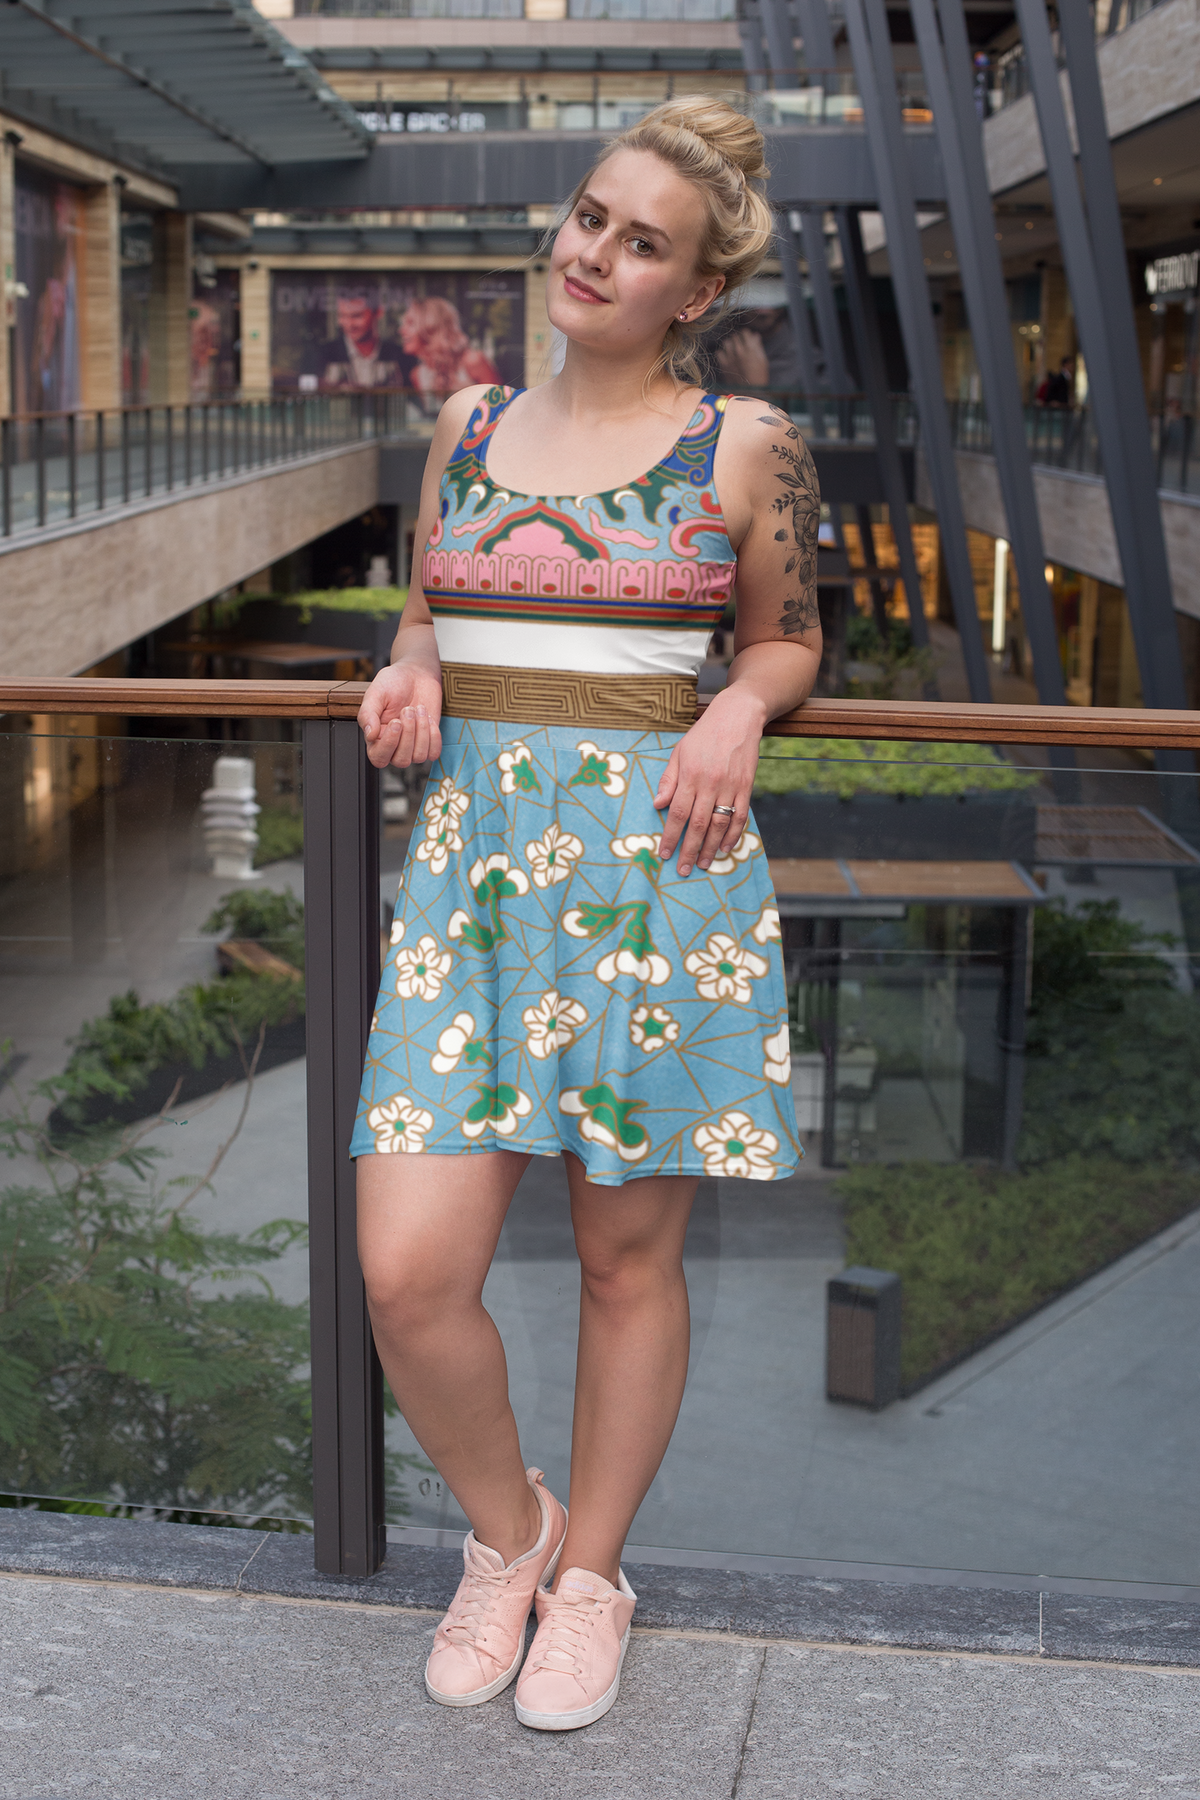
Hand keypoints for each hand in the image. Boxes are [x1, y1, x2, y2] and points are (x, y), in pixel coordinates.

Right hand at [358, 659, 442, 768]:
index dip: (389, 744)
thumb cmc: (393, 682)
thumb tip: (369, 735)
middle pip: (401, 760)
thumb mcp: (376, 693)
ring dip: (422, 731)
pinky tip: (427, 717)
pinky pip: (434, 753)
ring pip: (419, 757)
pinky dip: (434, 735)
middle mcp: (393, 746)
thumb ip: (368, 714)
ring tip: (418, 709)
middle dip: (409, 733)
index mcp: (375, 737)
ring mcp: (412, 746)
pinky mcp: (429, 742)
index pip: (379, 758)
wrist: (416, 674)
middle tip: (408, 709)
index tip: (396, 722)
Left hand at [654, 688, 765, 876]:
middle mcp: (709, 783)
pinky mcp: (746, 787)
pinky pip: (740, 816)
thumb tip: (657, 805)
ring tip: (703, 864)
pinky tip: (724, 848)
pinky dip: (733, 835)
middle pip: (697, 825)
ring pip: (718, 825)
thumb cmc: (704, 734)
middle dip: (688, 850)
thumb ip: (668, 780)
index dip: (670, 836)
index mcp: (690, 775)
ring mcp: (730, 786)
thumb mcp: (679, 752)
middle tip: (683, 870)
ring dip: (709, 848)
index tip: (664, 854)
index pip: (677, 813)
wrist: (738, 716)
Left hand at [716, 329, 769, 386]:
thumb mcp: (763, 361)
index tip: (747, 339)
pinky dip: (722, 353)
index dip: (747, 335)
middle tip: (741, 345)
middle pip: (735, 336)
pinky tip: (727, 357)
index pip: (745, 332)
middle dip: (738, 339)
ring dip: (730, 344)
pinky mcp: (723, 365)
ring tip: (733, 350)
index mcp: (750, 349)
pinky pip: (719, 353)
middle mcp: (739, 351)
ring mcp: (730, 358)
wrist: (749, 393)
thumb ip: (758, 347)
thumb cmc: (759, 377)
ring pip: (726, 342)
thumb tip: (755, 335)